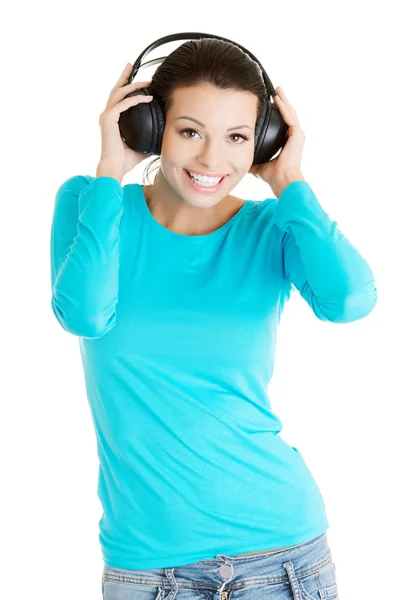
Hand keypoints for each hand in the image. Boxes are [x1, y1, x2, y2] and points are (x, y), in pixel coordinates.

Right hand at [98, 63, 153, 179]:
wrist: (115, 168)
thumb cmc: (126, 160)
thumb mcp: (141, 145)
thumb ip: (149, 138)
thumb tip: (163, 137)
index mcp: (112, 120)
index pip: (118, 99)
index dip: (126, 87)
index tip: (135, 80)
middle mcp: (107, 115)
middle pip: (116, 90)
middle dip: (124, 77)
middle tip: (131, 65)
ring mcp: (106, 116)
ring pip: (119, 93)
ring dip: (133, 85)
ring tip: (146, 82)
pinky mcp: (109, 119)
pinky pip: (123, 104)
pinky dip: (135, 99)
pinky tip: (147, 98)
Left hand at [249, 86, 305, 186]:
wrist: (281, 180)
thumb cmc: (272, 175)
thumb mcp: (258, 163)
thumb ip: (252, 157)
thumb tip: (241, 155)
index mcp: (287, 143)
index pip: (281, 123)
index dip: (276, 113)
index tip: (269, 104)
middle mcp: (293, 137)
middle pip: (287, 115)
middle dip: (281, 102)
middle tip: (274, 91)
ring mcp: (297, 135)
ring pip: (290, 113)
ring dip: (283, 100)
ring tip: (277, 90)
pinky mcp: (297, 135)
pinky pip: (290, 117)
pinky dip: (283, 107)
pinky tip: (277, 98)